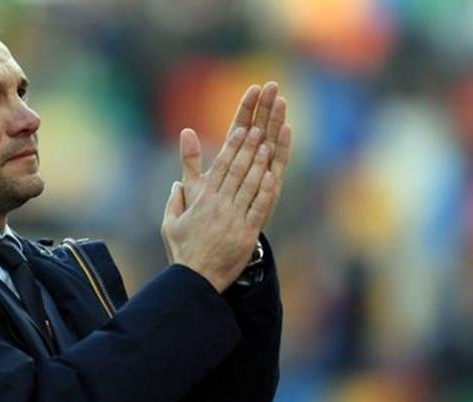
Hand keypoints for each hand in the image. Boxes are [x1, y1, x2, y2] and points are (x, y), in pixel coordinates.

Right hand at [161, 126, 274, 291]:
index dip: (232, 147)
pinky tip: (273, 176)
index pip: (220, 168)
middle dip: (249, 148)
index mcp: (202, 201)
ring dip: (259, 163)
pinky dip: (265, 191)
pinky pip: (258, 208)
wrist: (195, 279)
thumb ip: (174, 201)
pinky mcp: (247, 234)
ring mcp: (234, 219)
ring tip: (268, 145)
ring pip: (249, 185)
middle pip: (237, 171)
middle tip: (260, 128)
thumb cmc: (183, 252)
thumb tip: (176, 183)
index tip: (241, 130)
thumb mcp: (170, 224)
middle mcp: (219, 206)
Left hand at [179, 81, 291, 228]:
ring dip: (276, 122)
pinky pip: (276, 166)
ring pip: (270, 144)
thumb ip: (191, 159)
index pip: (239, 128)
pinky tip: (287, 130)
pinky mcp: (269, 192)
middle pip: (258, 131)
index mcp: (230, 163)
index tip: (254, 87)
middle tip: (273, 85)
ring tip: (282, 101)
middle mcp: (249, 167)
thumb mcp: (194, 185)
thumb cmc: (204, 216)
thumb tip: (185, 131)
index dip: (246, 109)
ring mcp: (261, 178)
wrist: (216, 246)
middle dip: (264, 108)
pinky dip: (282, 149)